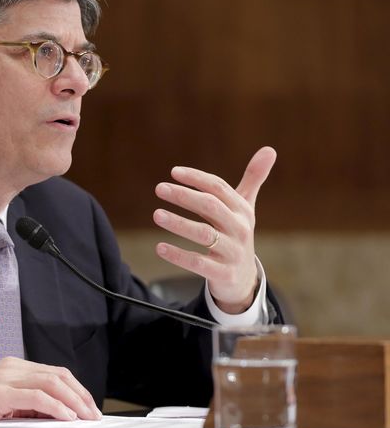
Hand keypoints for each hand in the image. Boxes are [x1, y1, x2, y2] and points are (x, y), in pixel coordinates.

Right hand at [0, 357, 101, 427]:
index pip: (54, 372)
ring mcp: (4, 378)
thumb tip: (62, 412)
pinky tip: (65, 416)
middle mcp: (11, 368)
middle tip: (92, 412)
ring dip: (73, 400)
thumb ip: (30, 404)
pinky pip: (35, 397)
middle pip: (57, 375)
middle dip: (80, 394)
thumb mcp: (7, 403)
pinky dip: (55, 406)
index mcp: (13, 367)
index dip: (76, 388)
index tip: (88, 405)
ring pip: (50, 382)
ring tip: (84, 415)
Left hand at [152, 147, 276, 312]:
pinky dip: (178, 255)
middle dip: (184, 196)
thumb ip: (252, 179)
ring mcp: (232, 251)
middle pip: (210, 206)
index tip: (174, 172)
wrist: (243, 279)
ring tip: (156, 214)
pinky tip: (159, 248)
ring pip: (204, 234)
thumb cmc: (237, 235)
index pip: (218, 188)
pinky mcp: (223, 273)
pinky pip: (198, 263)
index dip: (197, 178)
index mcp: (241, 210)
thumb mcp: (245, 208)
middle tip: (159, 188)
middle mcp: (239, 228)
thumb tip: (270, 148)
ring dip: (178, 223)